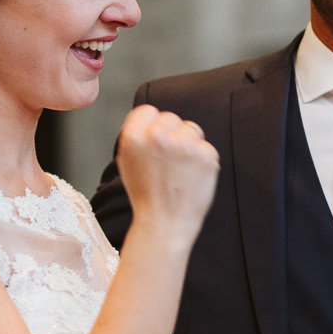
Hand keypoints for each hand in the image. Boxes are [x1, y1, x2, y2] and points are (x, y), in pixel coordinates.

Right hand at [115, 105, 219, 238]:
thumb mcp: (127, 162)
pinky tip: (192, 176)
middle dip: (172, 134)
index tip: (156, 140)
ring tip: (181, 169)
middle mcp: (157, 136)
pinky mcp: (205, 155)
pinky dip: (202, 160)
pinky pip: (206, 147)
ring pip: (191, 129)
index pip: (148, 110)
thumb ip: (137, 137)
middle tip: (169, 161)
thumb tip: (150, 119)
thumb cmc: (145, 195)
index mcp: (133, 136)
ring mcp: (183, 145)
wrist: (164, 223)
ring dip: (189, 144)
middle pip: (171, 117)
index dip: (152, 125)